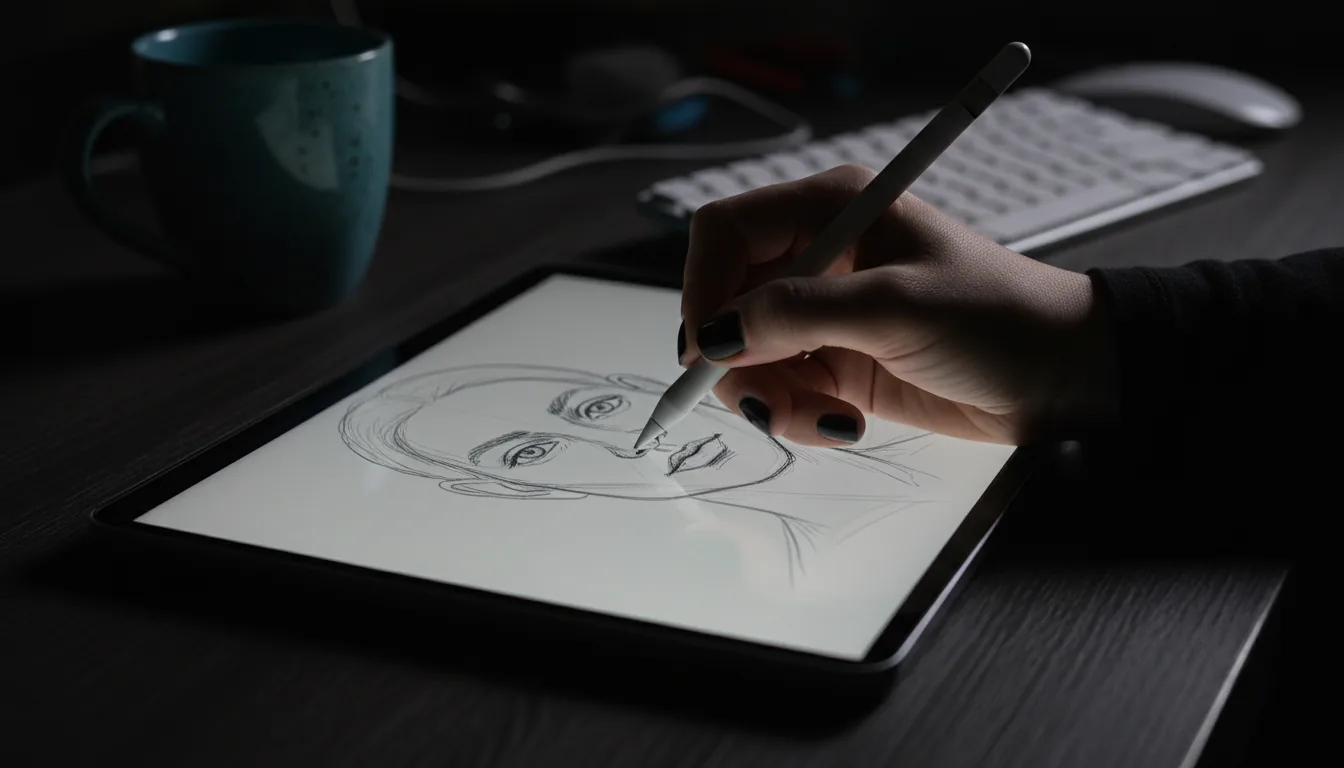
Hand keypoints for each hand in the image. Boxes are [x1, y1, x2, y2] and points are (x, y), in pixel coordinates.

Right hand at [678, 164, 1116, 446]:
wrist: (1063, 377)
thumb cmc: (998, 319)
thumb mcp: (895, 308)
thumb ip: (799, 315)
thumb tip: (716, 336)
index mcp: (830, 209)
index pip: (725, 234)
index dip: (704, 289)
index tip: (709, 350)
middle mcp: (818, 256)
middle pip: (725, 302)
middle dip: (737, 360)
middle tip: (767, 401)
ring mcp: (825, 313)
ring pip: (745, 356)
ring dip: (769, 398)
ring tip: (825, 420)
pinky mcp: (836, 361)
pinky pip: (779, 390)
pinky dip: (796, 415)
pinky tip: (844, 424)